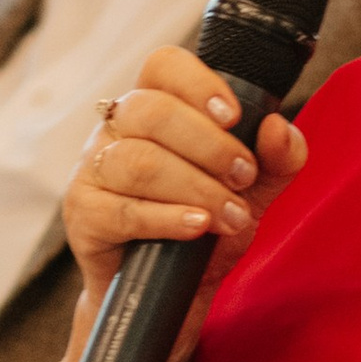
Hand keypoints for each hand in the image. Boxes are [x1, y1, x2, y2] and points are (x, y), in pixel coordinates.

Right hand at [60, 43, 307, 308]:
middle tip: (243, 177)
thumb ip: (276, 160)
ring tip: (231, 215)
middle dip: (208, 145)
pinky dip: (167, 218)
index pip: (163, 66)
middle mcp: (116, 129)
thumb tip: (278, 127)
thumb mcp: (251, 193)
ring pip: (137, 161)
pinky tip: (197, 227)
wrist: (170, 295)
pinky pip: (122, 209)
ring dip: (195, 187)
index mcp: (154, 106)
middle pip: (151, 110)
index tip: (236, 117)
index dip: (198, 83)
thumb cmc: (204, 228)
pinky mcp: (83, 214)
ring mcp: (92, 169)